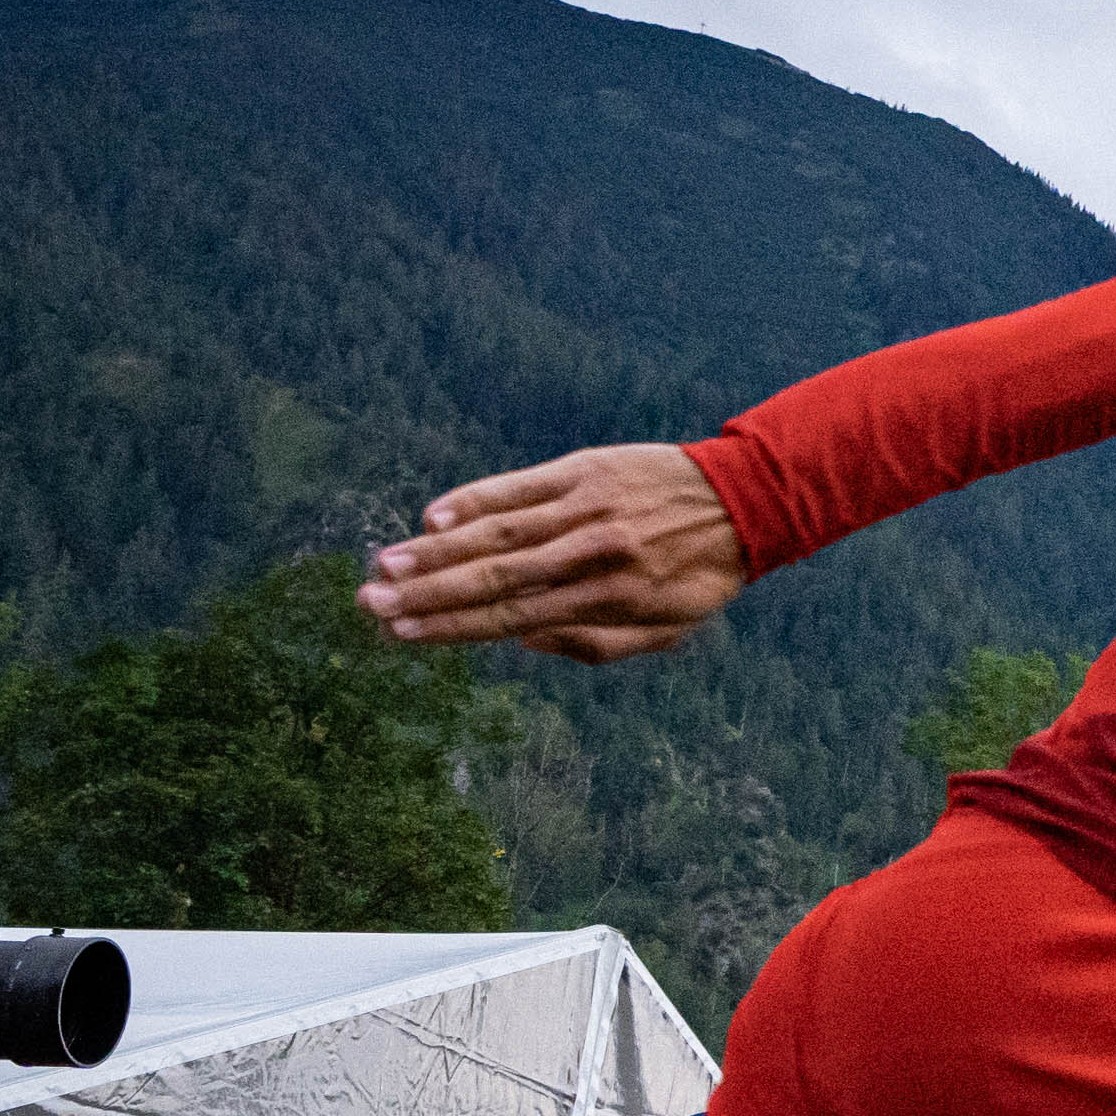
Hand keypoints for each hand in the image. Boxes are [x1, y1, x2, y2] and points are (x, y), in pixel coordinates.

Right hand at [367, 446, 745, 663]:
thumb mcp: (664, 630)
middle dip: (427, 595)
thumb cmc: (697, 575)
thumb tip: (522, 638)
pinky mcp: (584, 470)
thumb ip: (593, 646)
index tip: (402, 636)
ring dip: (436, 551)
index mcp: (609, 600)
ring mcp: (585, 508)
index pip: (514, 618)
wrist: (745, 501)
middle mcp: (592, 554)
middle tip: (370, 606)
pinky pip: (520, 487)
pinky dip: (475, 500)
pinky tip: (434, 515)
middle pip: (495, 579)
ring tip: (385, 566)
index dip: (453, 628)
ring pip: (499, 534)